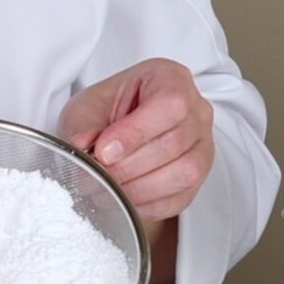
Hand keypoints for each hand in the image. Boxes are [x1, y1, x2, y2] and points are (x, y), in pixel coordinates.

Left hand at [58, 58, 213, 220]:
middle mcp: (196, 110)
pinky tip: (124, 199)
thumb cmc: (104, 116)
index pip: (170, 103)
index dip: (136, 132)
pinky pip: (181, 197)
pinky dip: (148, 204)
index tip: (104, 151)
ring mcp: (202, 146)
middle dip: (130, 165)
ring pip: (185, 172)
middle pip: (176, 141)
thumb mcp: (85, 110)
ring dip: (140, 187)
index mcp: (170, 79)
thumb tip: (82, 146)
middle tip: (100, 173)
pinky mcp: (197, 179)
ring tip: (109, 188)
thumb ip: (83, 126)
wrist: (114, 142)